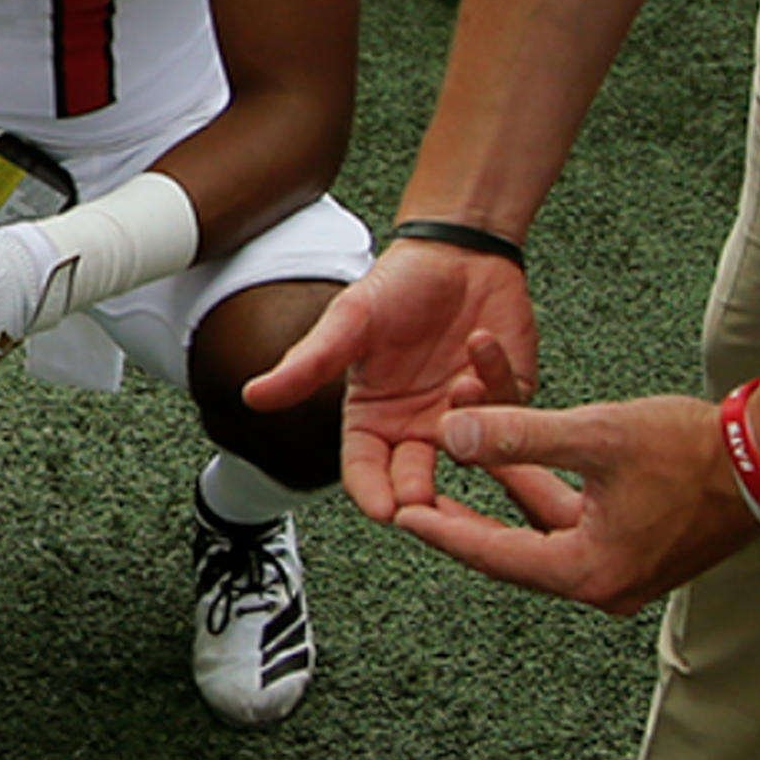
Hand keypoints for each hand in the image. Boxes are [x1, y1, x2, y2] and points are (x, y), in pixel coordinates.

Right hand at [243, 237, 536, 522]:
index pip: (365, 470)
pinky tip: (479, 343)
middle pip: (416, 480)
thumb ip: (307, 363)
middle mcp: (417, 425)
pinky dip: (493, 380)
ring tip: (459, 385)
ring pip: (468, 451)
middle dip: (421, 493)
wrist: (458, 251)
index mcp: (374, 415)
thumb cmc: (397, 284)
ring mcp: (462, 415)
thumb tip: (253, 395)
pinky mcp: (503, 397)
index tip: (381, 509)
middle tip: (424, 497)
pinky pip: (505, 409)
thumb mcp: (348, 321)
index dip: (372, 492)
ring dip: (466, 426)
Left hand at [395, 389, 759, 615]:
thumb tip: (452, 437)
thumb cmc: (689, 450)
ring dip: (507, 475)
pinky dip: (542, 476)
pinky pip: (570, 511)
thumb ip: (518, 437)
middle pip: (513, 543)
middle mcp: (603, 579)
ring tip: (463, 439)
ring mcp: (622, 562)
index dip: (443, 530)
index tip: (400, 515)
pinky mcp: (635, 540)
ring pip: (542, 518)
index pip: (494, 554)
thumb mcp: (593, 436)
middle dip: (466, 506)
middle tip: (416, 488)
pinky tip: (515, 442)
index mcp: (590, 571)